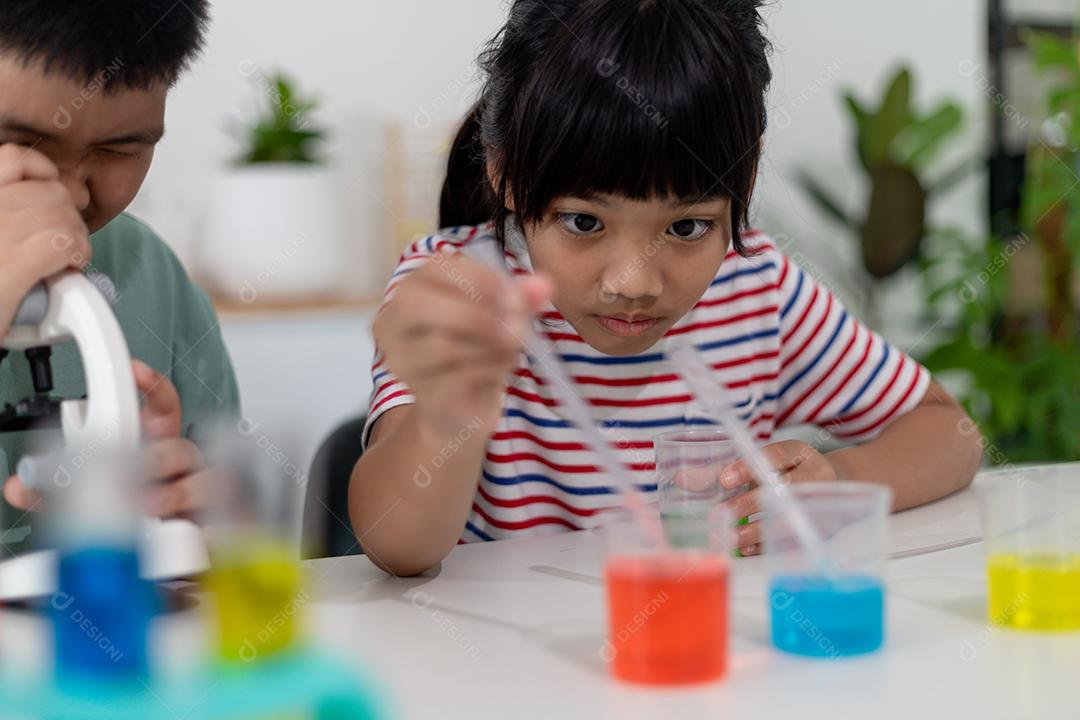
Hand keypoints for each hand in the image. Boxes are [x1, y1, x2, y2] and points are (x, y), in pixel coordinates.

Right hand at [0, 144, 90, 336]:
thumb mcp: (0, 238)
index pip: (13, 158)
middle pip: (48, 191)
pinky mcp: (7, 267)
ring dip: (76, 238)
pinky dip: (76, 253)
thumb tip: (50, 192)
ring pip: (62, 216)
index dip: (45, 174)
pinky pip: (62, 242)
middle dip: (68, 216)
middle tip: (63, 243)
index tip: (53, 194)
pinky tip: (68, 267)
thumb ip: (11, 215)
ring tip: (65, 260)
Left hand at [3, 361, 207, 517]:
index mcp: (160, 451)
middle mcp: (187, 470)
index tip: (134, 370)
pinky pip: (227, 525)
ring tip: (146, 507)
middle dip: (155, 456)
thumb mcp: (95, 500)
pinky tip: (193, 536)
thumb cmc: (140, 518)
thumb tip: (21, 485)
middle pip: (183, 447)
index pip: (164, 410)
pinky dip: (211, 530)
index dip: (153, 387)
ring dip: (177, 493)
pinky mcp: (220, 529)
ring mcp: (206, 499)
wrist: (170, 556)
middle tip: (126, 469)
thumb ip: (59, 493)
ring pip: (210, 481)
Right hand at [374, 252, 551, 437]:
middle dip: (477, 313)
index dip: (481, 279)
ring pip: (442, 344)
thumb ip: (521, 299)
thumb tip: (543, 285)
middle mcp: (394, 322)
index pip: (436, 268)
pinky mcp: (422, 394)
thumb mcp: (503, 318)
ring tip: (511, 348)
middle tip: (516, 326)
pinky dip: (489, 369)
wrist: (463, 408)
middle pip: (420, 304)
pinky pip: (456, 377)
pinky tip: (500, 369)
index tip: (516, 296)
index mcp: (413, 288)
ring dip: (489, 346)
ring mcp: (401, 361)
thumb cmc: (478, 351)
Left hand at [717, 440, 838, 555]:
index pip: (776, 456)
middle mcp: (818, 479)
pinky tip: (747, 549)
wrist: (837, 484)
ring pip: (790, 520)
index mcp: (803, 455)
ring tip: (731, 537)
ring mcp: (824, 506)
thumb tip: (712, 480)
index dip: (749, 469)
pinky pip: (793, 541)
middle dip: (749, 504)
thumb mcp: (780, 457)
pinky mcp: (823, 530)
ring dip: (757, 531)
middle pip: (784, 491)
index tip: (725, 480)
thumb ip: (750, 465)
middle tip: (722, 513)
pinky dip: (768, 546)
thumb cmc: (797, 469)